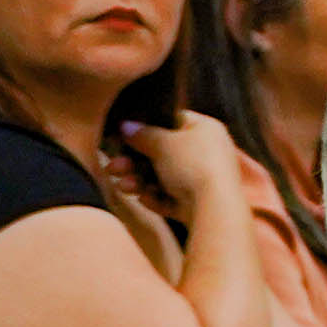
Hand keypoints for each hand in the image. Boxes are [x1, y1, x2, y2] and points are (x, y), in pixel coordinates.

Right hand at [126, 116, 248, 229]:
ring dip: (139, 181)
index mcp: (205, 129)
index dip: (148, 126)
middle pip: (161, 153)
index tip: (123, 134)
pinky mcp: (196, 202)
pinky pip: (169, 197)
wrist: (214, 205)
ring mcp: (202, 178)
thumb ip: (143, 134)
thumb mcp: (164, 143)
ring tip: (125, 186)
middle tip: (113, 167)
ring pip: (161, 177)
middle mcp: (206, 151)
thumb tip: (127, 125)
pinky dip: (155, 198)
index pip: (173, 120)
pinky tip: (145, 199)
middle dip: (133, 162)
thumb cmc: (192, 164)